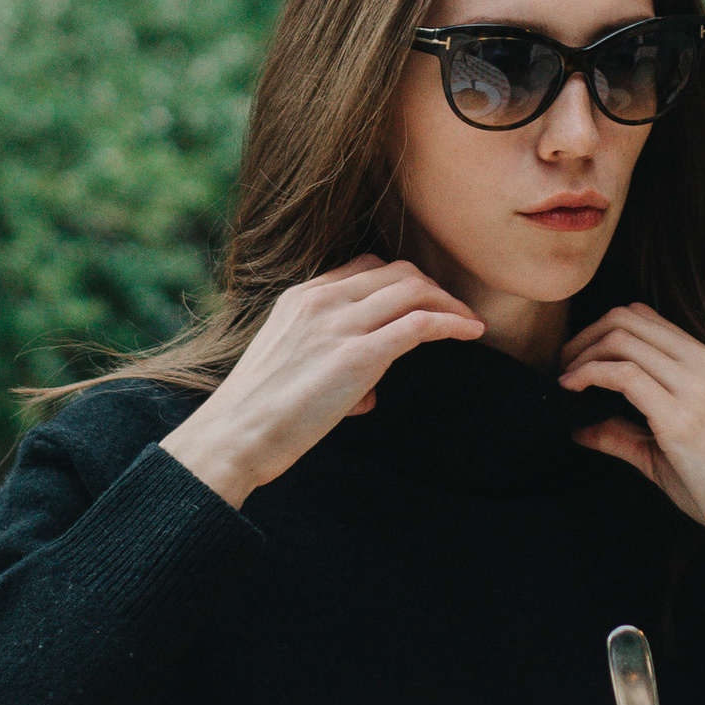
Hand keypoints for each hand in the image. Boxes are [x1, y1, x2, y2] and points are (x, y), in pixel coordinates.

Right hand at [160, 258, 482, 508]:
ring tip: (469, 322)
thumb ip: (327, 365)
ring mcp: (339, 325)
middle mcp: (321, 300)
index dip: (402, 281)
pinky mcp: (358, 355)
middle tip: (454, 311)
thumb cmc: (258, 417)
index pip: (364, 267)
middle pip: (396, 271)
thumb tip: (368, 392)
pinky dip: (452, 322)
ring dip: (449, 302)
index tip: (424, 302)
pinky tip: (470, 332)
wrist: (234, 436)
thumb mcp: (287, 368)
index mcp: (300, 298)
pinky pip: (420, 323)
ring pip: (413, 289)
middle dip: (432, 287)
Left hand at [557, 302, 704, 582]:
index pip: (646, 317)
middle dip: (586, 335)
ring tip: (565, 379)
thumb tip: (580, 430)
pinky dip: (588, 374)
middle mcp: (702, 365)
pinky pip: (623, 374)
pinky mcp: (678, 416)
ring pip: (622, 339)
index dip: (603, 328)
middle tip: (564, 365)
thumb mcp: (668, 448)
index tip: (579, 357)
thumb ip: (625, 433)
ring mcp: (693, 387)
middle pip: (627, 318)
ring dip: (582, 354)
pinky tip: (572, 390)